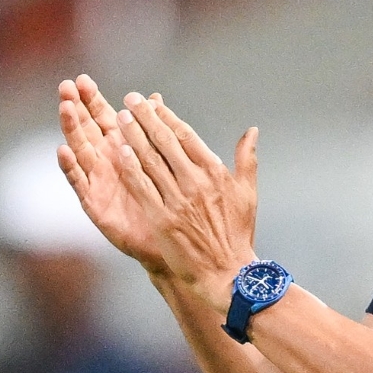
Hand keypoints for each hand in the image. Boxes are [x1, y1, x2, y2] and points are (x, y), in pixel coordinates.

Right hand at [57, 75, 167, 273]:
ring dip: (71, 130)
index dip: (92, 100)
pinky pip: (80, 184)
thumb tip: (155, 98)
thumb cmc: (171, 200)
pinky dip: (71, 167)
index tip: (82, 79)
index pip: (104, 118)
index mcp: (124, 148)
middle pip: (87, 129)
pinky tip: (63, 151)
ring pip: (80, 150)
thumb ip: (159, 130)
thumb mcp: (169, 161)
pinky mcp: (95, 203)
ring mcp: (99, 181)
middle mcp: (107, 162)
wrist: (172, 240)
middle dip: (75, 107)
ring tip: (64, 109)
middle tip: (65, 86)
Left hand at [114, 90, 258, 312]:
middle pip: (165, 142)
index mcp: (216, 173)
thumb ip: (247, 159)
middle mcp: (196, 182)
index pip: (186, 136)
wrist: (227, 271)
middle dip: (145, 118)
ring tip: (119, 119)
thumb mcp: (248, 193)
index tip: (152, 102)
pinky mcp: (162, 218)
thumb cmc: (238, 233)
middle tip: (130, 100)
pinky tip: (120, 152)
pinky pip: (143, 187)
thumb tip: (253, 130)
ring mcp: (178, 200)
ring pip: (151, 160)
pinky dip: (131, 167)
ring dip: (133, 137)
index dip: (166, 116)